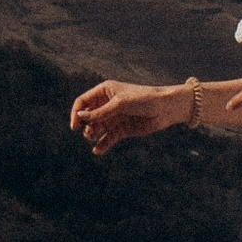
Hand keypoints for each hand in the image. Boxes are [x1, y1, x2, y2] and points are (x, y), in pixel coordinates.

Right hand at [69, 79, 188, 157]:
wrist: (166, 109)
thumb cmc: (144, 99)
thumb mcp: (120, 104)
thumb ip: (100, 112)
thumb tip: (80, 117)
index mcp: (105, 91)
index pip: (83, 102)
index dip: (76, 113)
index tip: (75, 126)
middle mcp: (107, 104)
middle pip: (88, 117)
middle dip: (85, 126)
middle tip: (89, 133)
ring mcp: (114, 118)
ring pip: (96, 128)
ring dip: (92, 135)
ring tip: (94, 138)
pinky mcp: (122, 130)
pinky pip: (107, 139)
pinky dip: (102, 145)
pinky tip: (98, 151)